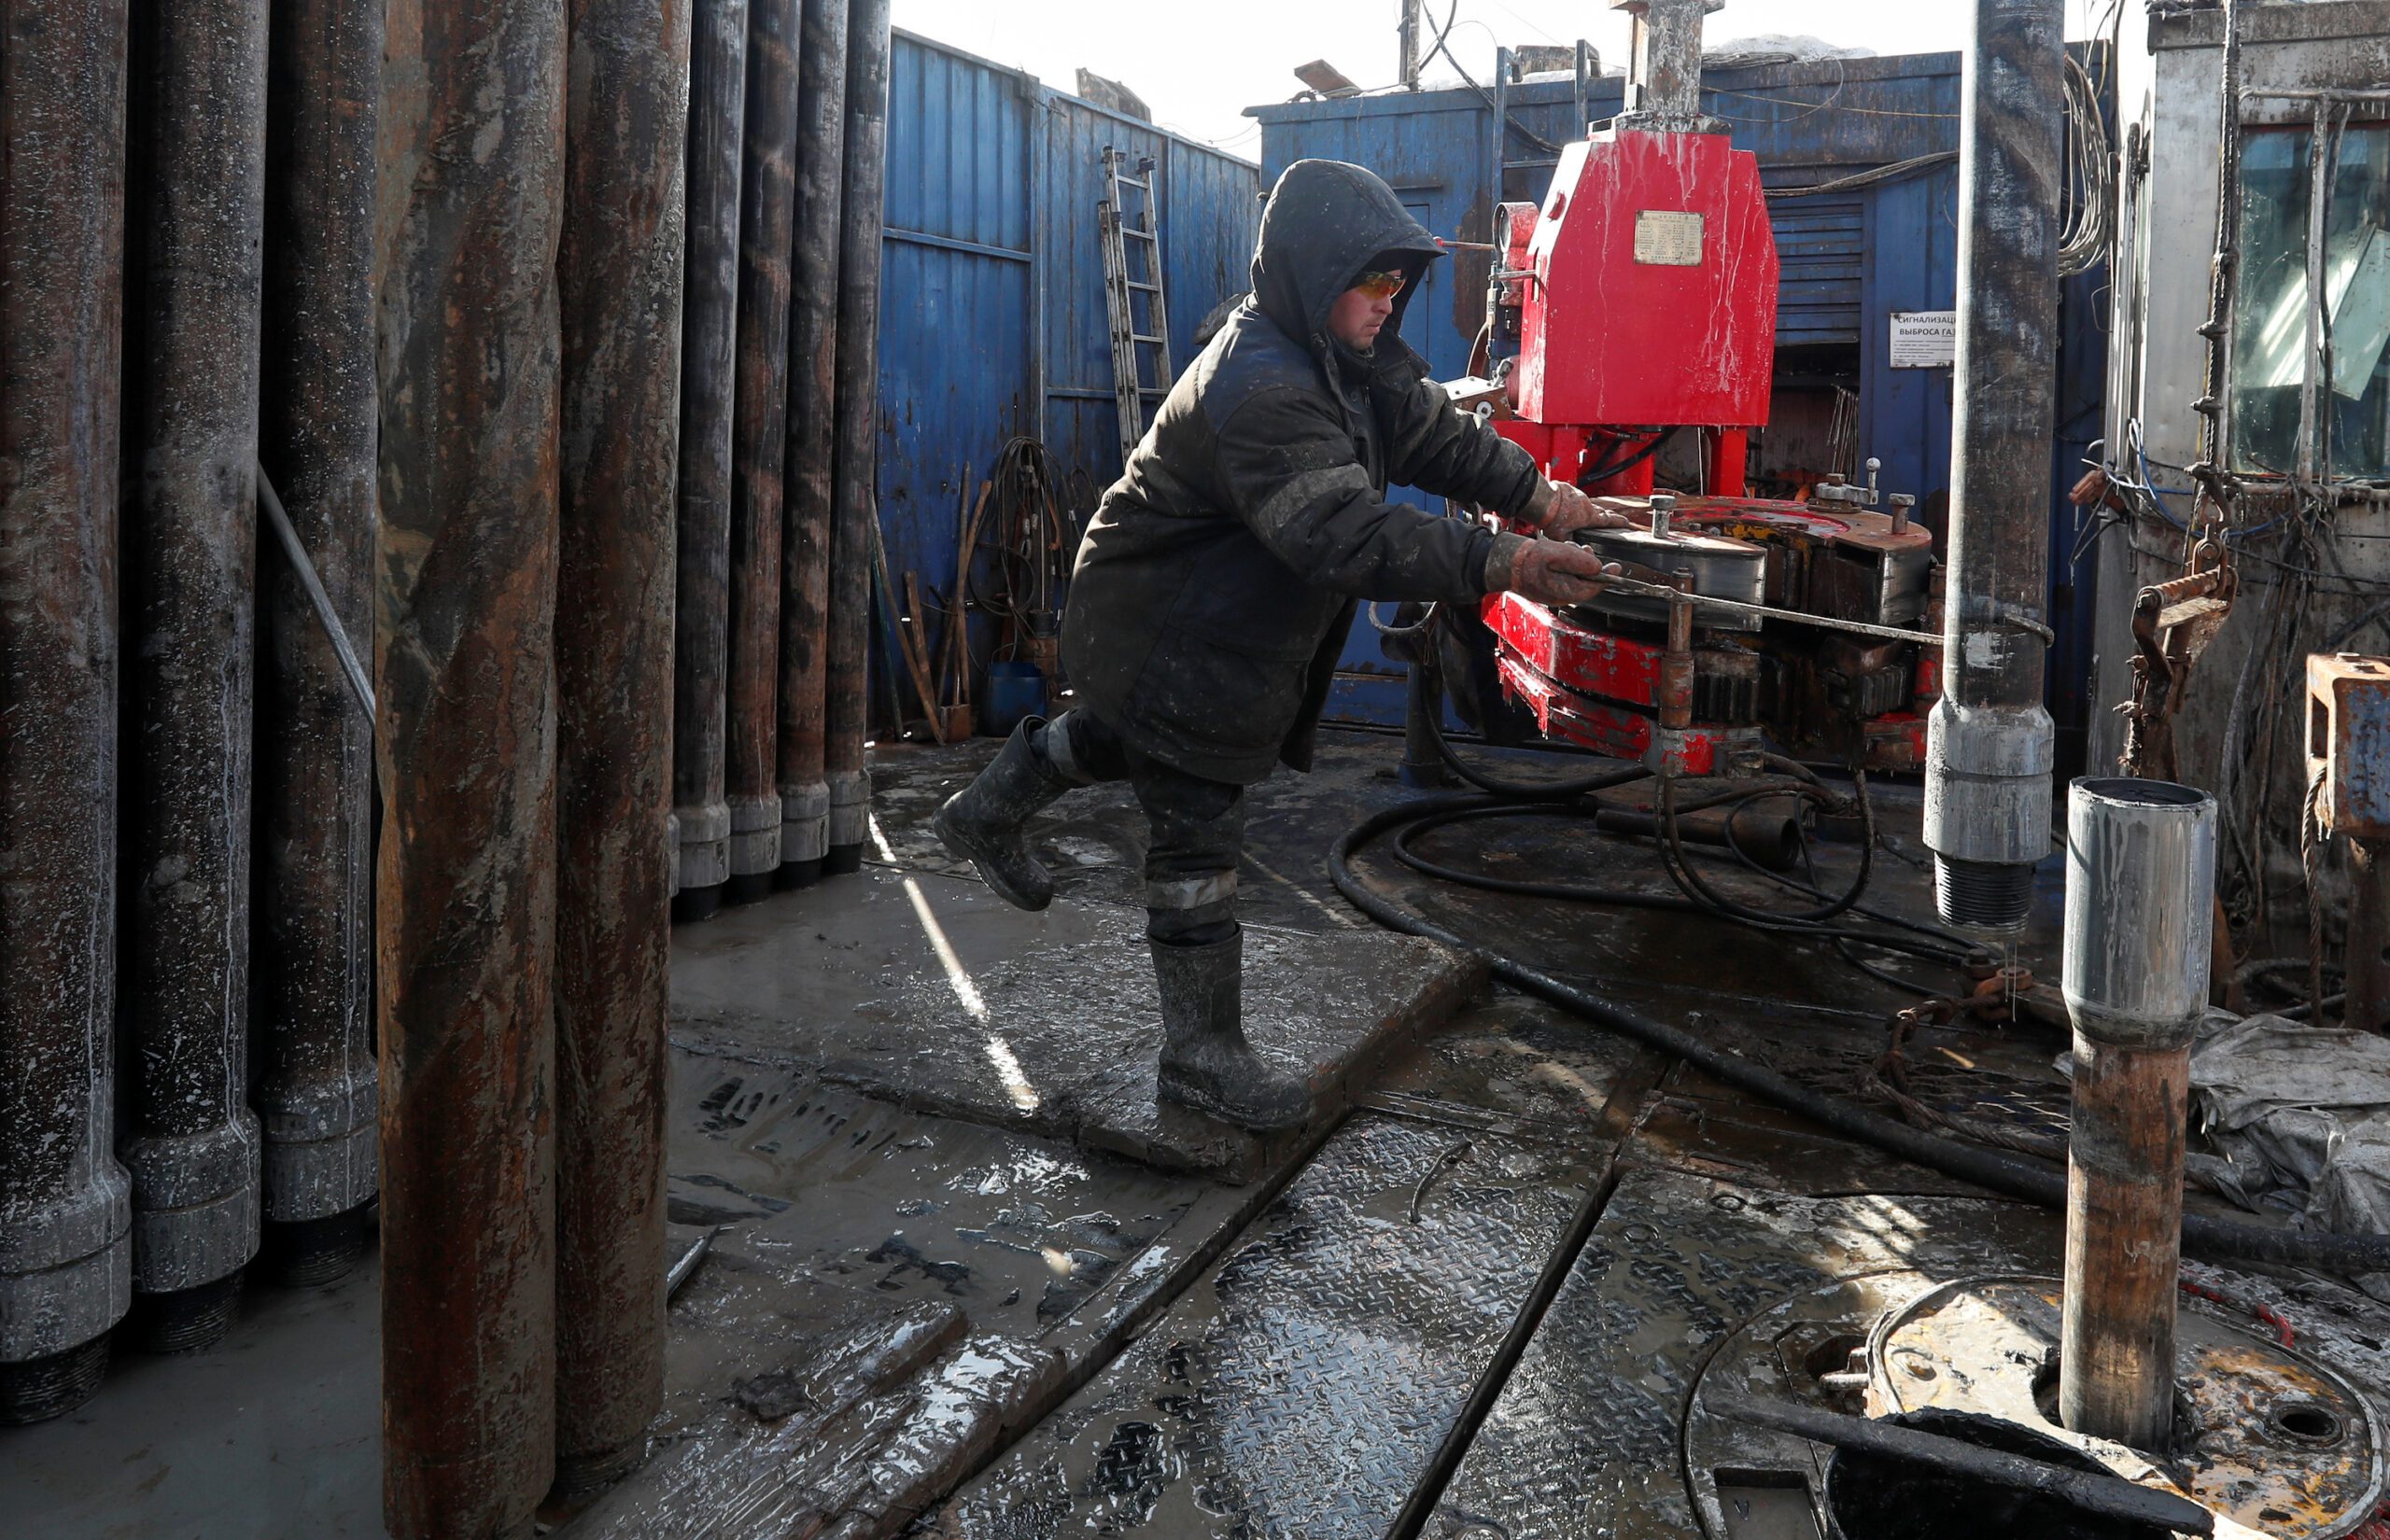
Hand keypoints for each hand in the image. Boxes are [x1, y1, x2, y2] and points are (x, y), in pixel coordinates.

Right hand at [1496, 536, 1622, 606]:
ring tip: (1572, 549)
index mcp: (1566, 591)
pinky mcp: (1546, 588)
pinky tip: (1561, 555)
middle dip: (1590, 567)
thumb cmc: (1528, 559)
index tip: (1617, 567)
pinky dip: (1567, 568)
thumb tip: (1598, 567)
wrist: (1504, 563)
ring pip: (1575, 581)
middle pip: (1585, 584)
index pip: (1593, 588)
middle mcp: (1560, 596)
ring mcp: (1552, 594)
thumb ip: (1581, 561)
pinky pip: (1564, 580)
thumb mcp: (1558, 554)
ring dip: (1578, 565)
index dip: (1607, 577)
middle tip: (1587, 550)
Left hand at [1533, 479, 1632, 536]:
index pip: (1608, 519)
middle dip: (1605, 515)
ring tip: (1584, 516)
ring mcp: (1577, 494)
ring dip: (1587, 510)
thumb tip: (1577, 553)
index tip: (1626, 522)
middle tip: (1611, 518)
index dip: (1618, 522)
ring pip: (1586, 504)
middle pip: (1599, 510)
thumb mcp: (1563, 537)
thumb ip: (1572, 545)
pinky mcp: (1568, 489)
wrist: (1541, 500)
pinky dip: (1574, 503)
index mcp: (1589, 516)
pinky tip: (1568, 507)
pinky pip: (1575, 497)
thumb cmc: (1552, 518)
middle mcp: (1586, 503)